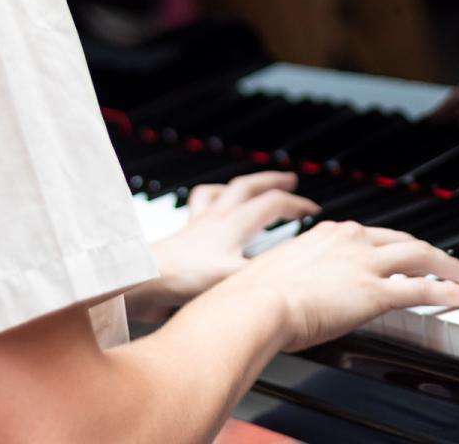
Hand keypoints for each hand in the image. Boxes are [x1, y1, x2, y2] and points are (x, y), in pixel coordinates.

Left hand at [136, 172, 317, 320]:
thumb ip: (266, 273)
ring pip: (222, 191)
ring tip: (249, 186)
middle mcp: (217, 217)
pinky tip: (212, 209)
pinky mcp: (183, 234)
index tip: (313, 212)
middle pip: (249, 186)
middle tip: (289, 179)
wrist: (144, 280)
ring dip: (239, 186)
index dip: (297, 206)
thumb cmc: (185, 278)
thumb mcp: (235, 278)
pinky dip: (209, 201)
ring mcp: (198, 223)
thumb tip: (293, 272)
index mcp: (235, 223)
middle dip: (272, 181)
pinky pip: (198, 207)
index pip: (273, 204)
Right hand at [222, 221, 458, 351]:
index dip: (394, 246)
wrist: (254, 305)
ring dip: (449, 267)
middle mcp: (350, 239)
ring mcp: (365, 263)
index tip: (403, 254)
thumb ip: (299, 278)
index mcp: (326, 234)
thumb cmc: (253, 298)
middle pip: (403, 240)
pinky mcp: (375, 290)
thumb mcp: (280, 277)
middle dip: (429, 252)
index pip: (371, 236)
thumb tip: (299, 294)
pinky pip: (423, 289)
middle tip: (447, 262)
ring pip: (421, 257)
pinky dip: (450, 292)